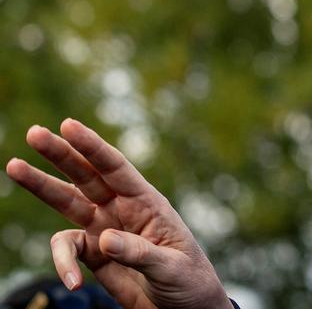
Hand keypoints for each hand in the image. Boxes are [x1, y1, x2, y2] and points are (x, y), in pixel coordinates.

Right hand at [5, 119, 232, 308]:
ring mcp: (104, 229)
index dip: (92, 147)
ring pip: (67, 202)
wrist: (184, 308)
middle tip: (35, 133)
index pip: (116, 168)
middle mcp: (122, 210)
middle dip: (61, 154)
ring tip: (13, 166)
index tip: (68, 126)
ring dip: (41, 185)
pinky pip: (67, 251)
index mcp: (147, 203)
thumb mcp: (171, 267)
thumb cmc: (188, 281)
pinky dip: (62, 264)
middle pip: (87, 176)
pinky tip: (72, 284)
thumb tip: (103, 239)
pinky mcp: (93, 254)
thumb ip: (139, 253)